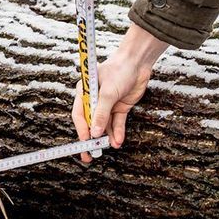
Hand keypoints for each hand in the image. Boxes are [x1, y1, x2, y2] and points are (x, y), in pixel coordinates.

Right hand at [72, 22, 168, 162]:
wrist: (138, 63)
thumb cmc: (119, 70)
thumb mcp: (108, 92)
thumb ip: (102, 113)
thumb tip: (95, 132)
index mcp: (85, 92)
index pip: (79, 114)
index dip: (82, 128)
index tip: (85, 141)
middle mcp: (94, 100)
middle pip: (91, 123)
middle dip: (91, 139)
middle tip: (90, 155)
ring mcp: (108, 105)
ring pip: (105, 126)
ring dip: (107, 137)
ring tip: (109, 148)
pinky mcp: (120, 108)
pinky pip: (117, 123)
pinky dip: (118, 132)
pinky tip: (118, 141)